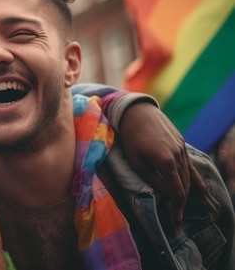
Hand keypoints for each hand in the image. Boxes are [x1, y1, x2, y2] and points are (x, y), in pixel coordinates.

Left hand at [117, 102, 205, 226]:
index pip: (176, 191)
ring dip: (187, 193)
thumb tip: (166, 193)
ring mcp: (182, 148)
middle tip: (177, 220)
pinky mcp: (181, 143)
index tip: (175, 221)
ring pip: (188, 176)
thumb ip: (152, 179)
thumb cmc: (131, 137)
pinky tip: (202, 191)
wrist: (136, 111)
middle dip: (181, 204)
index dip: (176, 208)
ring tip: (182, 208)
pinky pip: (190, 165)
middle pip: (184, 185)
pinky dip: (195, 179)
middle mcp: (178, 155)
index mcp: (166, 161)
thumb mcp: (136, 161)